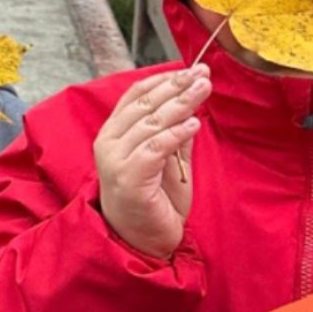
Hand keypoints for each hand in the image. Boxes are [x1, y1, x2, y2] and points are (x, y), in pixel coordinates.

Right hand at [93, 65, 208, 259]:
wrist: (141, 241)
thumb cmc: (153, 201)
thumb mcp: (169, 160)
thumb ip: (175, 133)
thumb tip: (193, 104)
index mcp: (114, 134)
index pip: (135, 95)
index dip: (165, 79)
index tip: (193, 70)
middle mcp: (108, 143)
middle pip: (143, 104)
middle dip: (176, 86)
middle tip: (203, 75)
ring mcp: (115, 161)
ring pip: (150, 123)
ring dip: (180, 104)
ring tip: (204, 90)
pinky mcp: (129, 179)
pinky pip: (154, 148)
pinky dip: (175, 134)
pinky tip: (194, 124)